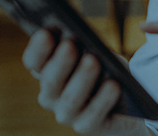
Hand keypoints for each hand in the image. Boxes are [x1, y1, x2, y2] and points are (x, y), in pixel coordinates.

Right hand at [21, 29, 151, 134]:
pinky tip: (113, 85)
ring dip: (81, 79)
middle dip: (60, 62)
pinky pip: (92, 117)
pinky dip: (103, 100)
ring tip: (93, 60)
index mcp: (47, 71)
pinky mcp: (87, 126)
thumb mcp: (98, 49)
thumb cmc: (105, 66)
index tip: (45, 32)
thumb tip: (82, 33)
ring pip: (70, 100)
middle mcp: (51, 95)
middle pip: (50, 80)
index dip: (37, 48)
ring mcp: (67, 113)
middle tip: (70, 44)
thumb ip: (87, 42)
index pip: (33, 61)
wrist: (123, 95)